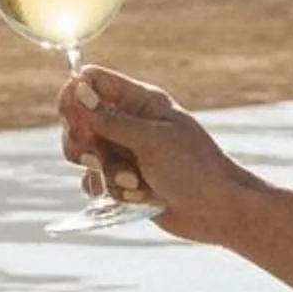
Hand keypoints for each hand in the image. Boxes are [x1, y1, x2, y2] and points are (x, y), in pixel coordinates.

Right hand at [56, 66, 258, 243]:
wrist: (218, 210)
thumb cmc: (194, 168)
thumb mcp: (152, 140)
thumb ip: (111, 119)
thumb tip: (78, 89)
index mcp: (140, 101)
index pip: (92, 81)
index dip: (75, 95)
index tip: (74, 119)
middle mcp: (129, 122)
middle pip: (79, 119)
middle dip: (83, 142)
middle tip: (96, 158)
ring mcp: (125, 151)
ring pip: (85, 154)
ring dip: (104, 171)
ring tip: (132, 181)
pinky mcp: (122, 179)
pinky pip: (94, 180)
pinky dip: (109, 189)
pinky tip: (136, 195)